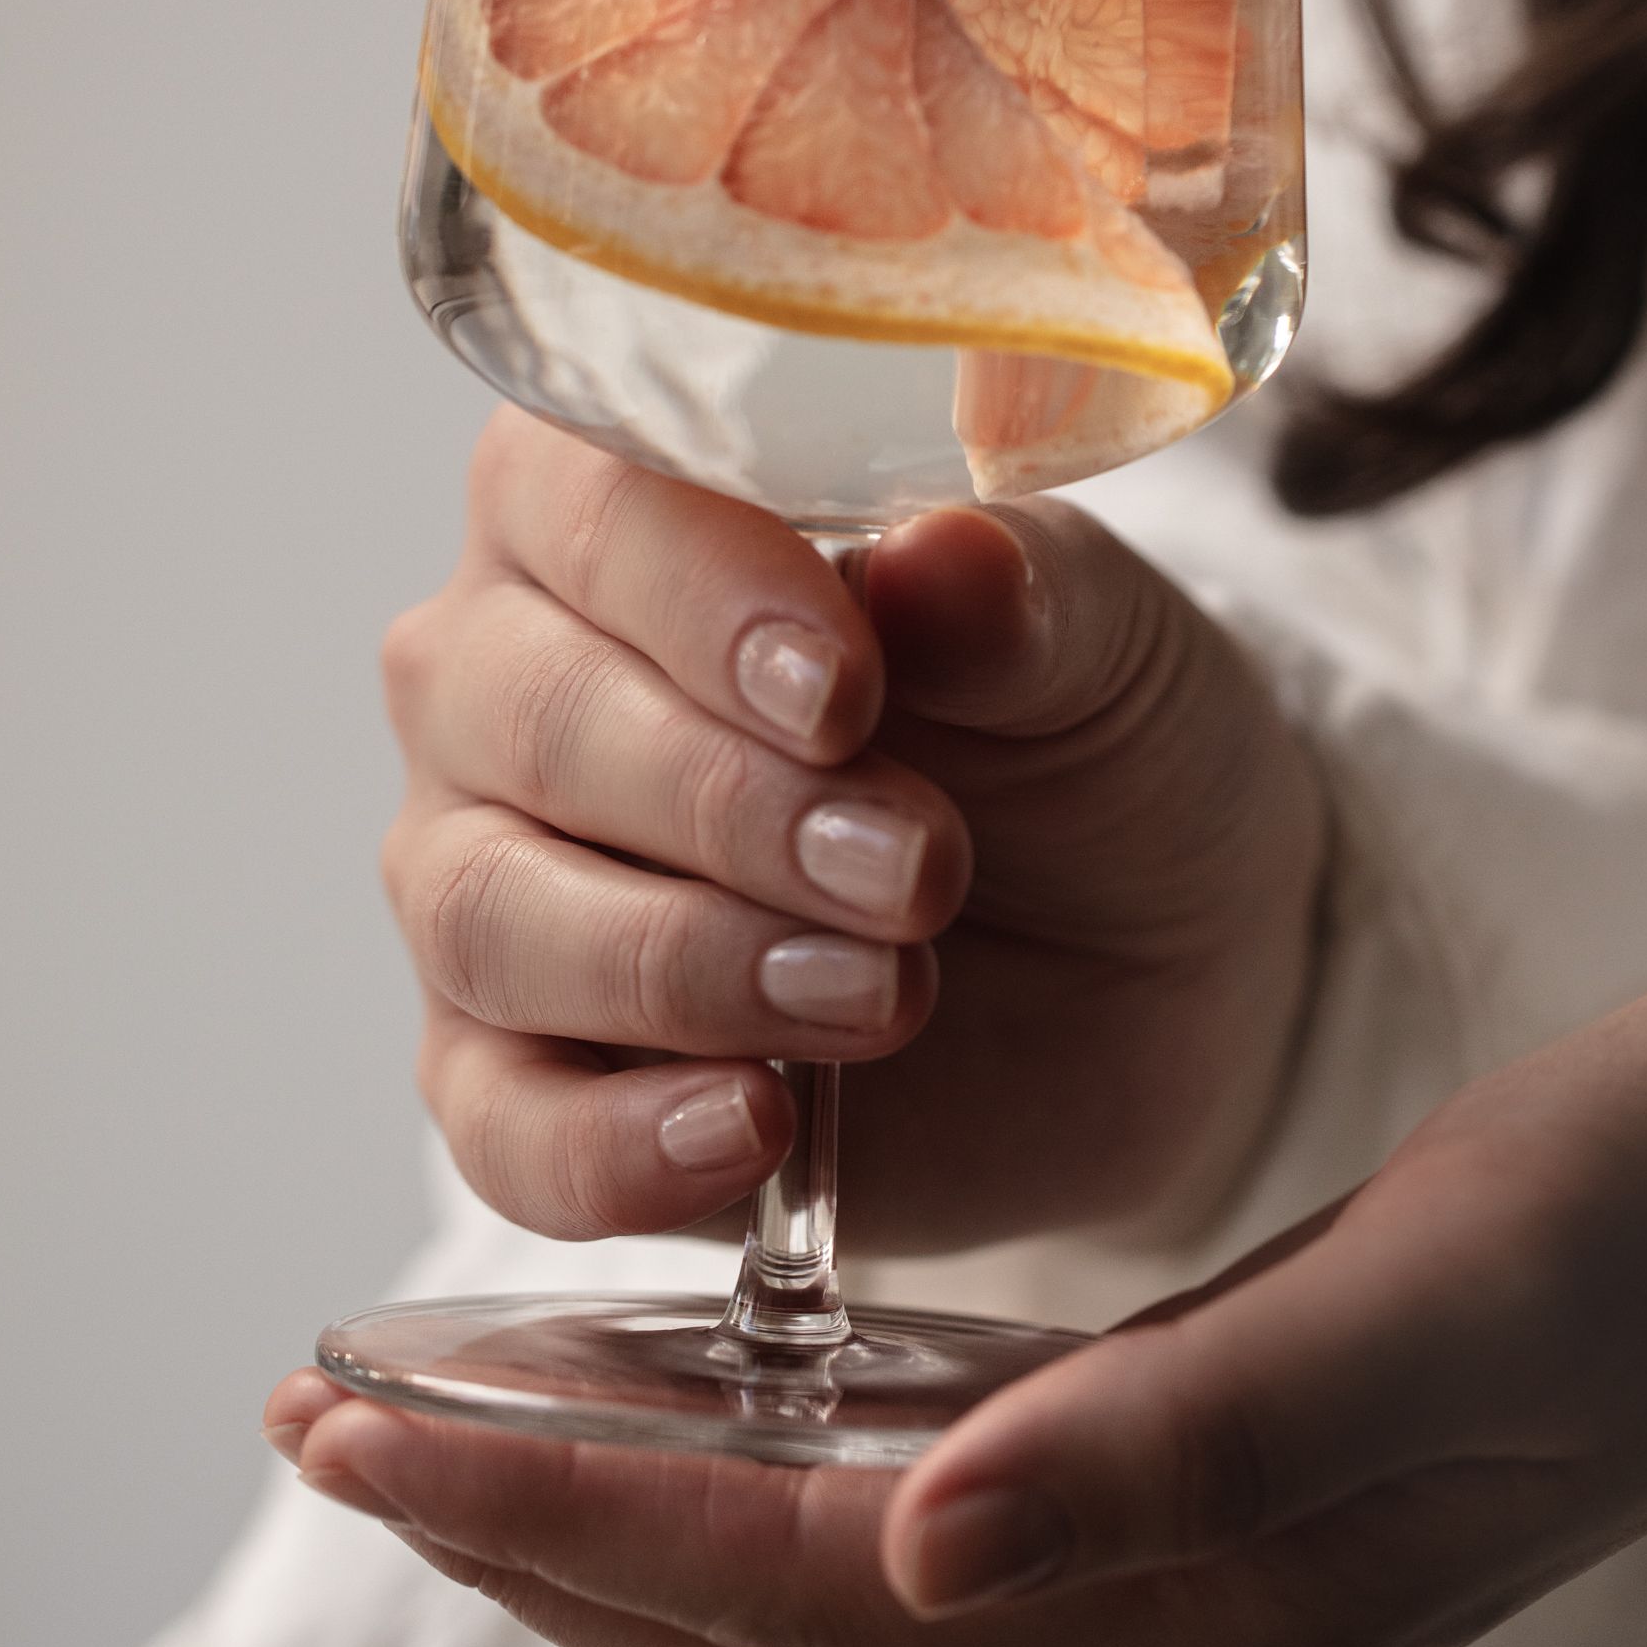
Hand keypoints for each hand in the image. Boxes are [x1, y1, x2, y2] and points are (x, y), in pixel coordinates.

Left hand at [268, 945, 1646, 1646]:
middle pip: (794, 1616)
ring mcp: (1250, 1563)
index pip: (803, 1582)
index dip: (557, 1505)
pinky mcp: (1288, 1468)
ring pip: (865, 1573)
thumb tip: (902, 1558)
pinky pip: (977, 1498)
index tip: (340, 1418)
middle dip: (548, 1525)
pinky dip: (817, 1448)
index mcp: (1229, 1594)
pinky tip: (751, 1358)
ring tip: (471, 1402)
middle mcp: (1209, 1618)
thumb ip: (1187, 1437)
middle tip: (328, 1412)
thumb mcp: (1463, 1288)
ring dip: (655, 1496)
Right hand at [377, 411, 1327, 1251]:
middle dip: (731, 805)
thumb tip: (942, 558)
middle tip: (920, 865)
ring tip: (886, 990)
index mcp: (617, 507)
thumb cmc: (1088, 743)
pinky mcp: (527, 1080)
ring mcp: (491, 883)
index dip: (699, 595)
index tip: (842, 687)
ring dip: (693, 964)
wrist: (1155, 963)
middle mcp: (506, 678)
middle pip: (526, 720)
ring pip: (492, 918)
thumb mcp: (1104, 647)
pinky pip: (500, 1125)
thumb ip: (1020, 595)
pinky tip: (751, 1128)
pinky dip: (616, 1142)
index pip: (580, 504)